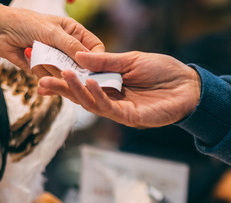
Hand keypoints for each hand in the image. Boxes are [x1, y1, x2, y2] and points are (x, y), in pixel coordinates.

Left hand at [0, 6, 104, 71]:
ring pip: (65, 77)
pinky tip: (27, 55)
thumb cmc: (26, 23)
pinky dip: (39, 72)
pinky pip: (49, 80)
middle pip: (81, 69)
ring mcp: (56, 62)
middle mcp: (68, 49)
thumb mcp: (53, 32)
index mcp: (75, 34)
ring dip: (48, 67)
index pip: (95, 50)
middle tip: (61, 68)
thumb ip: (72, 47)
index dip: (95, 60)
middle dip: (69, 69)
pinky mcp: (44, 72)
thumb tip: (90, 61)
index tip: (90, 68)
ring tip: (32, 48)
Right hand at [37, 51, 201, 127]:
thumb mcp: (131, 60)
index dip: (62, 80)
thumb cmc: (162, 72)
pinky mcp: (131, 117)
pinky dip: (97, 97)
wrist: (189, 85)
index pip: (81, 83)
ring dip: (77, 90)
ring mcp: (120, 111)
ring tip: (64, 75)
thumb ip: (105, 61)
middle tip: (42, 81)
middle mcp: (111, 99)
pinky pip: (110, 108)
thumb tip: (78, 57)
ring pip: (92, 104)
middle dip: (61, 89)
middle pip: (81, 97)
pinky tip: (89, 83)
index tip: (42, 74)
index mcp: (109, 85)